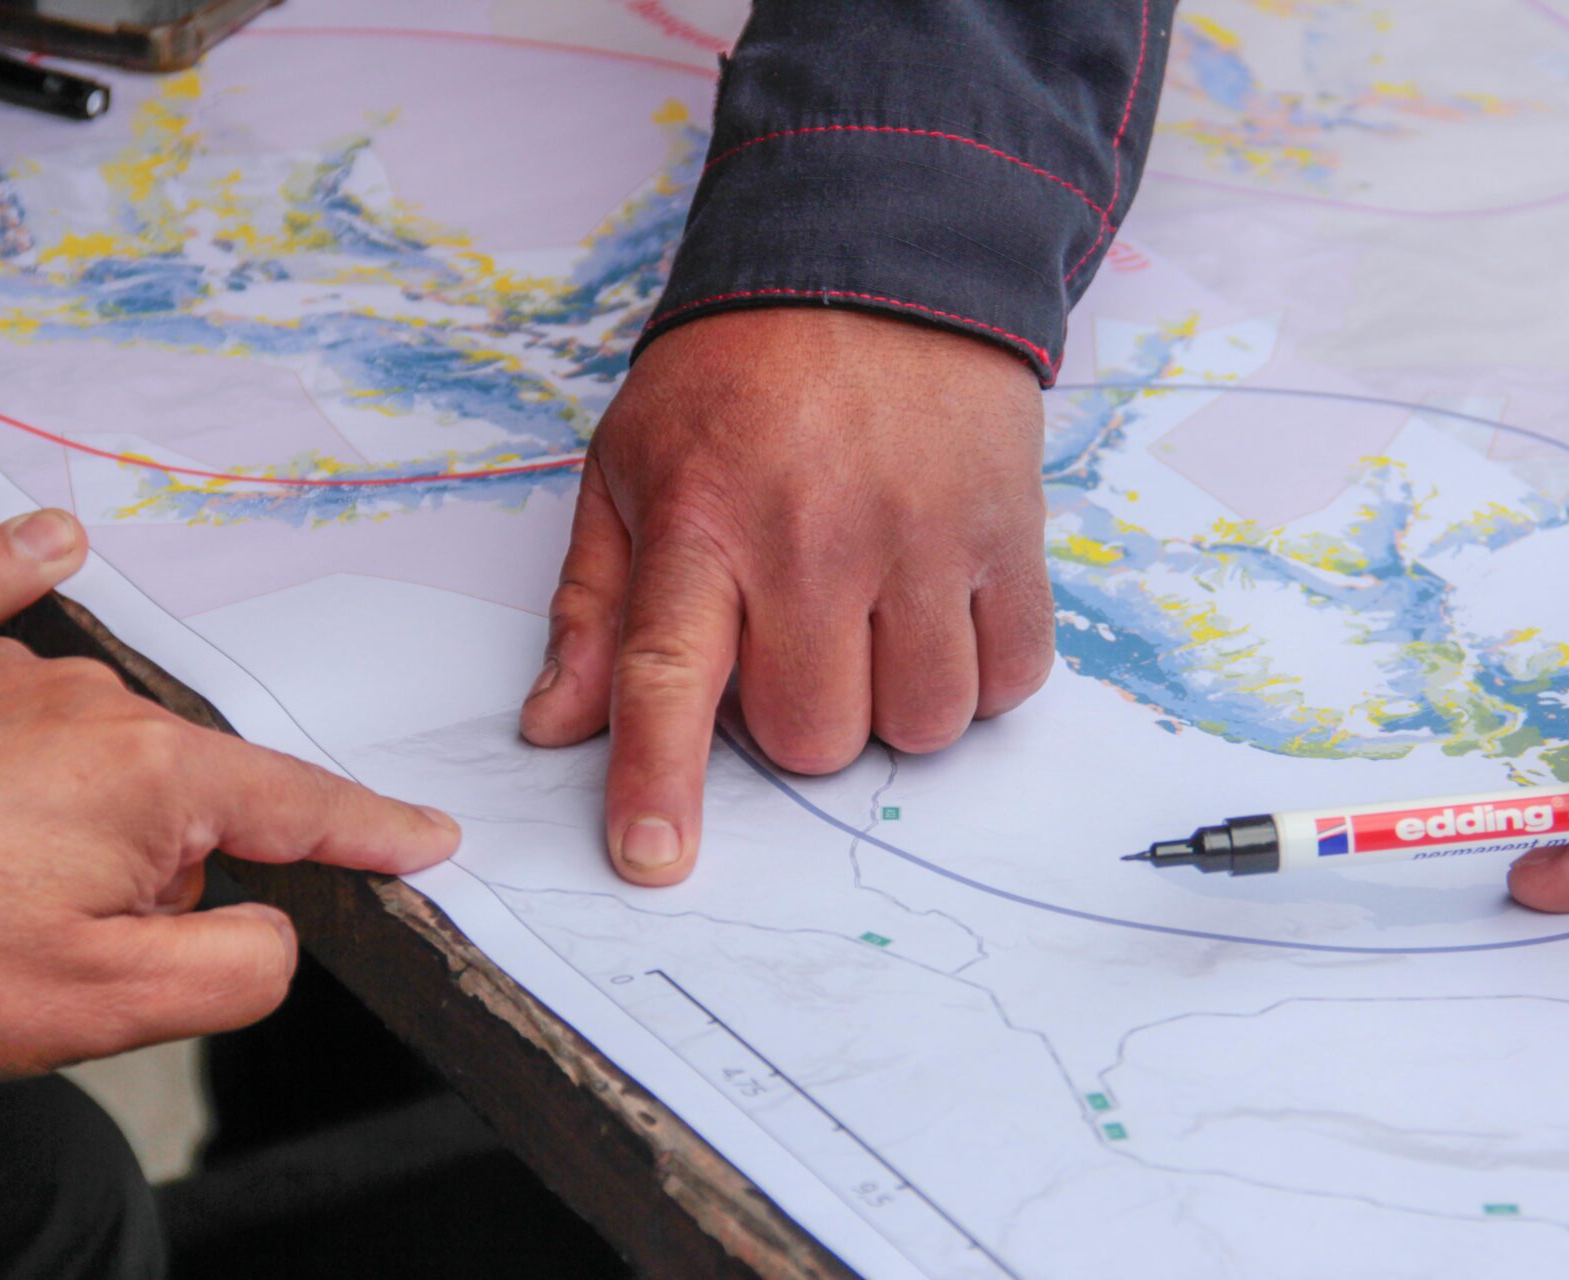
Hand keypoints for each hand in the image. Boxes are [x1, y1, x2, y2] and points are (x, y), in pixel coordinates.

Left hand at [0, 510, 460, 1077]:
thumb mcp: (113, 1006)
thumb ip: (243, 964)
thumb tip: (277, 921)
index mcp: (154, 779)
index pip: (303, 810)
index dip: (375, 834)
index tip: (430, 840)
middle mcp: (95, 706)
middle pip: (192, 799)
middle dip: (170, 873)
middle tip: (67, 946)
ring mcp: (7, 675)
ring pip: (106, 752)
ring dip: (93, 819)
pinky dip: (15, 571)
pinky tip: (54, 540)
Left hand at [521, 309, 1053, 884]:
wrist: (880, 263)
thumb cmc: (741, 376)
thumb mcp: (630, 465)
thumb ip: (594, 603)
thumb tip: (556, 724)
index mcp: (702, 524)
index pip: (667, 676)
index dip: (659, 778)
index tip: (654, 857)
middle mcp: (814, 538)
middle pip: (813, 736)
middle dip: (800, 722)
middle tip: (797, 643)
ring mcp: (922, 536)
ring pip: (922, 724)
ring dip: (894, 706)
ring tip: (875, 625)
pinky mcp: (1007, 531)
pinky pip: (1012, 676)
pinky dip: (979, 676)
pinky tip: (942, 616)